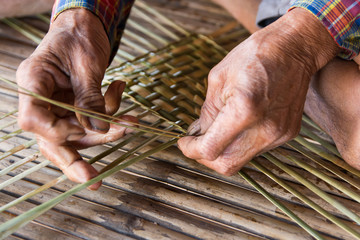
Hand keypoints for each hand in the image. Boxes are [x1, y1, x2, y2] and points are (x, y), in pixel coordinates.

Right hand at [16, 9, 135, 189]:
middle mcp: (41, 99)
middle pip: (51, 139)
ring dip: (106, 131)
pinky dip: (109, 116)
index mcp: (33, 83)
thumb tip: (99, 130)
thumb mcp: (87, 65)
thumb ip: (90, 99)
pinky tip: (119, 91)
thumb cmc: (79, 37)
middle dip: (74, 160)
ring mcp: (57, 106)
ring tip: (129, 122)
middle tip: (93, 179)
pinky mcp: (73, 108)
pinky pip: (90, 123)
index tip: (83, 129)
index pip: (33, 120)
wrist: (85, 27)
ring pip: (77, 134)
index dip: (57, 132)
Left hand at [178, 8, 338, 174]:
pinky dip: (241, 143)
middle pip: (227, 165)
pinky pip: (256, 149)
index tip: (184, 142)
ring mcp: (279, 134)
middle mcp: (265, 128)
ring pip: (241, 160)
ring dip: (223, 150)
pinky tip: (239, 124)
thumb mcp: (218, 78)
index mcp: (244, 110)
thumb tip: (197, 135)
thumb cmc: (254, 56)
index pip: (210, 150)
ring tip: (218, 129)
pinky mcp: (287, 134)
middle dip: (206, 157)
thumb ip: (207, 113)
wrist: (294, 48)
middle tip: (197, 141)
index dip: (191, 150)